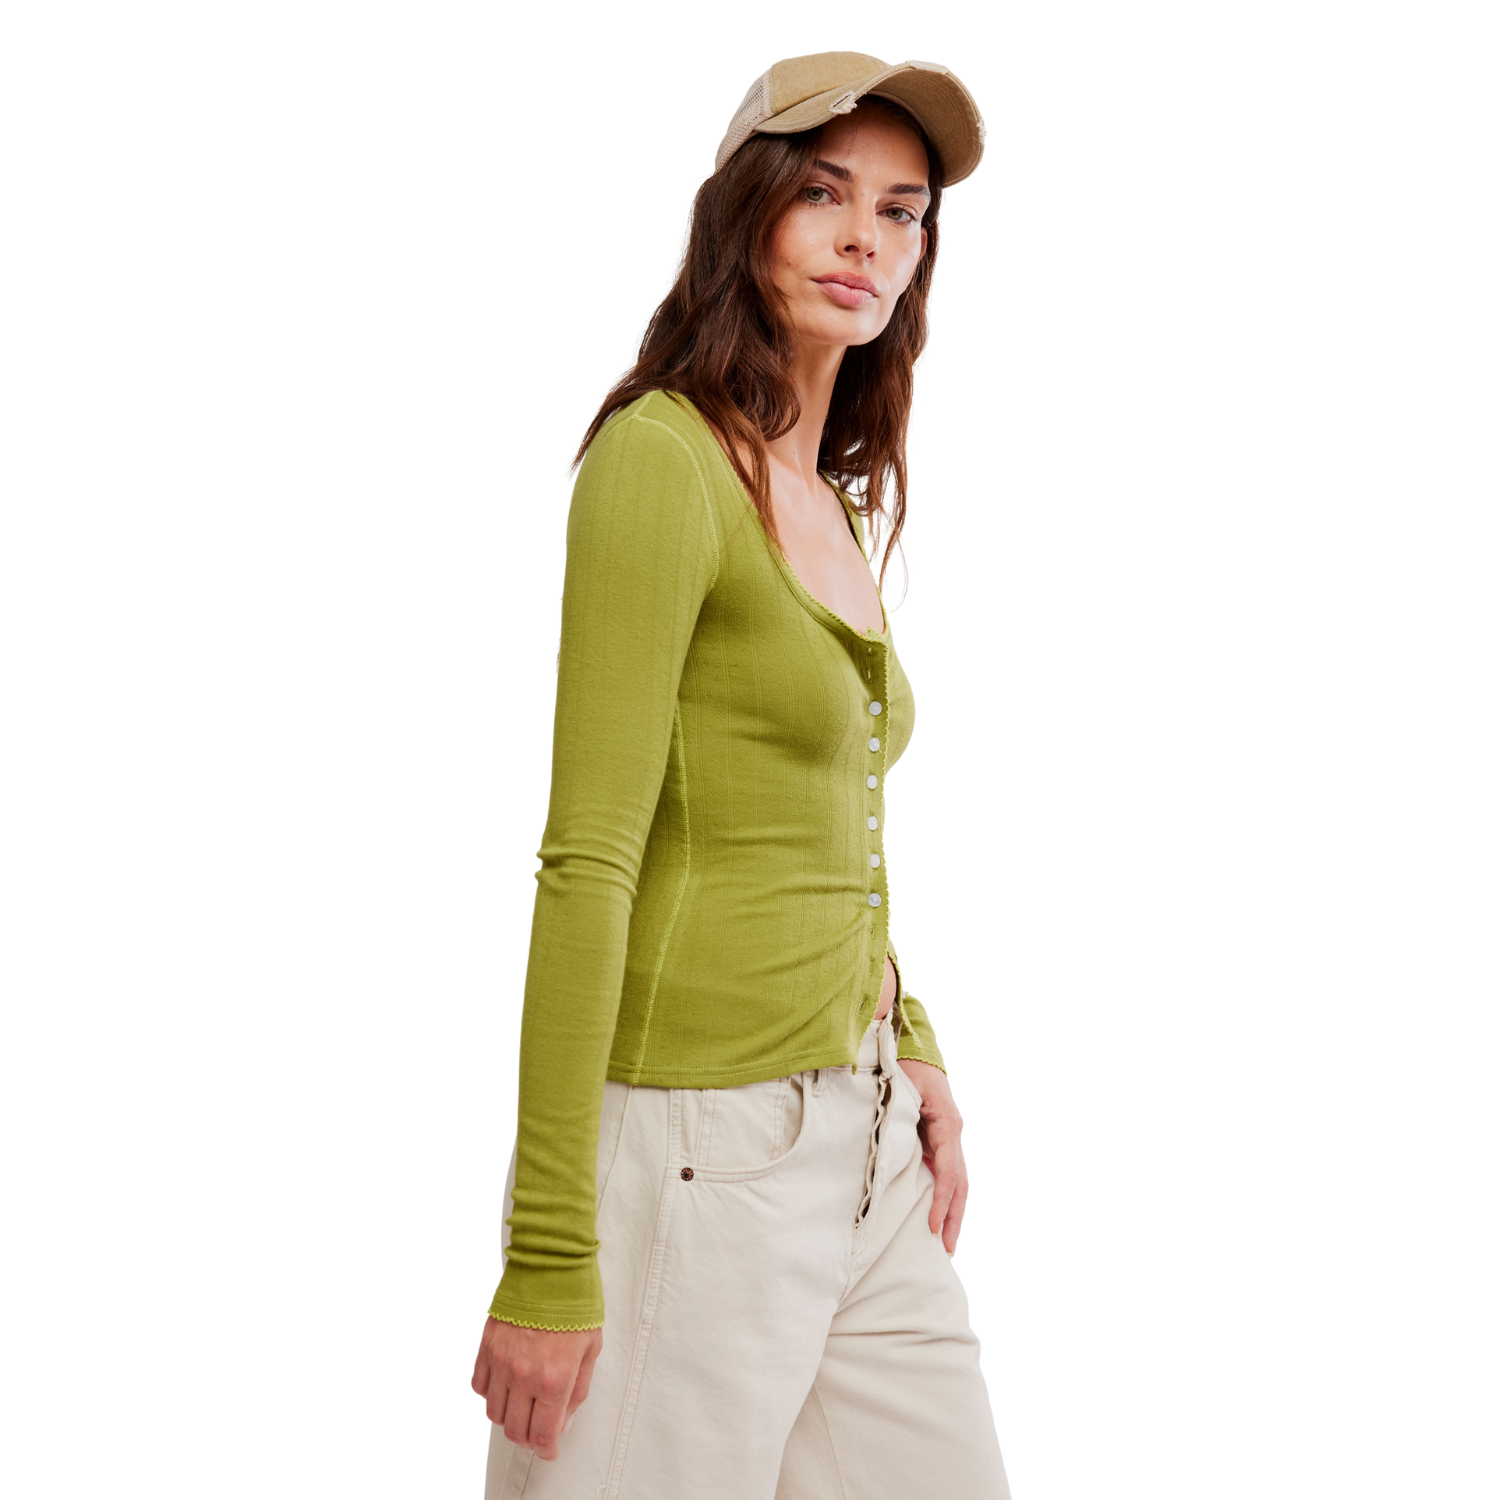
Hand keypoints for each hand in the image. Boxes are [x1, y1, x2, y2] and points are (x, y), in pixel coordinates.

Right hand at [471, 1316, 602, 1460]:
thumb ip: (577, 1392)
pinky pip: (479, 1386)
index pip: (542, 1435)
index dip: (546, 1450)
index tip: (549, 1450)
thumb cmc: (576, 1304)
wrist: (552, 1266)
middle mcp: (524, 1375)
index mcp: (554, 1379)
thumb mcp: (591, 1350)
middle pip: (515, 1430)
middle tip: (538, 1430)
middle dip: (528, 1438)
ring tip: (522, 1406)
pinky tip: (506, 1385)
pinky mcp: (487, 1346)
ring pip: (494, 1412)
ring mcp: (501, 1361)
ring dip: (508, 1417)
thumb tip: (564, 1422)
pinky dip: (490, 1393)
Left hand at [897, 1059, 966, 1253]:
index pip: (949, 1171)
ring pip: (957, 1181)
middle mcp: (952, 1132)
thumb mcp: (901, 1083)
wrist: (912, 1045)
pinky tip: (937, 1214)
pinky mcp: (938, 1138)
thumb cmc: (903, 1061)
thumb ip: (900, 1112)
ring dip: (953, 1211)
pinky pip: (946, 1172)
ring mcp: (947, 1136)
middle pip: (960, 1183)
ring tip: (947, 1242)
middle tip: (947, 1249)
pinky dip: (944, 1196)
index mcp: (947, 1122)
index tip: (933, 1225)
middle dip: (954, 1216)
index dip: (942, 1200)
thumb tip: (894, 1143)